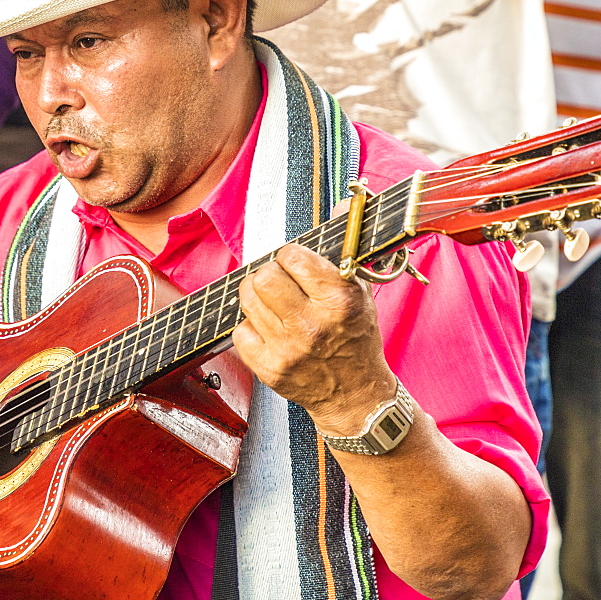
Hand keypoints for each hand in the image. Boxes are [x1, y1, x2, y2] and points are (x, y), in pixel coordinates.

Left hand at [232, 243, 397, 435]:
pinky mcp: (269, 369)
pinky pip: (240, 331)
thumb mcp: (360, 291)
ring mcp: (288, 349)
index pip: (292, 256)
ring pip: (248, 299)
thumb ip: (346, 248)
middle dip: (269, 274)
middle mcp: (312, 325)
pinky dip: (251, 327)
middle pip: (263, 277)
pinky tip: (270, 330)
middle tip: (281, 283)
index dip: (292, 257)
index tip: (297, 265)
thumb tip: (345, 204)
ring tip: (275, 305)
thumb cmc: (357, 338)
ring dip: (258, 297)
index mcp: (339, 301)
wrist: (356, 396)